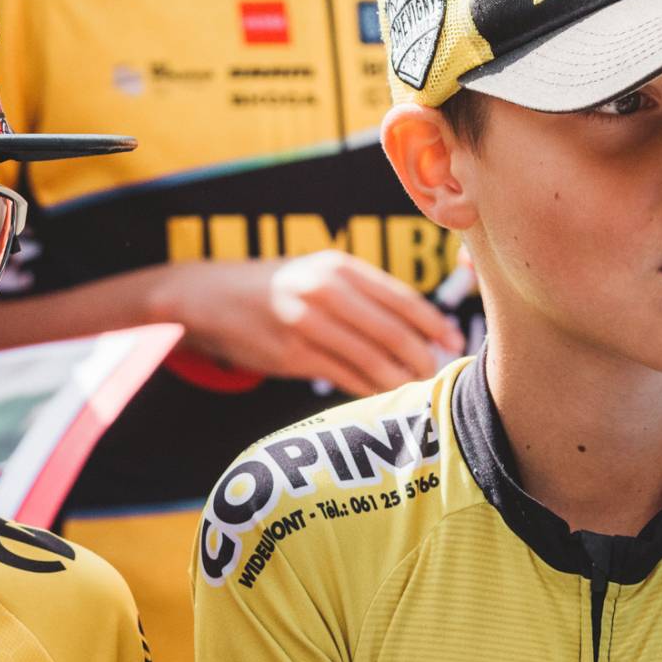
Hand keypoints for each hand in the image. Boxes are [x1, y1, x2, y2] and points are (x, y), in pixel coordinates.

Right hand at [153, 251, 466, 395]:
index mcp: (337, 268)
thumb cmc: (273, 287)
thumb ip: (360, 292)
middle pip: (392, 331)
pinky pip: (343, 377)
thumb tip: (415, 323)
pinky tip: (381, 394)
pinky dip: (368, 387)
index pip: (400, 298)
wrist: (208, 297)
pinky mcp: (291, 355)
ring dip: (399, 378)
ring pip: (370, 359)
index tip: (453, 341)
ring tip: (416, 387)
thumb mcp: (316, 273)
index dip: (432, 323)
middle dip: (422, 356)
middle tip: (438, 372)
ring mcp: (306, 325)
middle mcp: (324, 292)